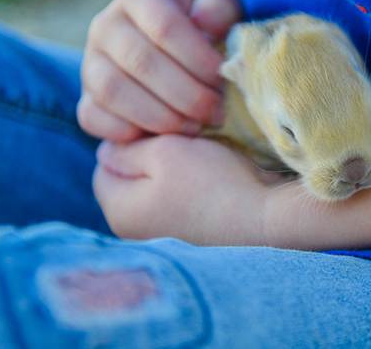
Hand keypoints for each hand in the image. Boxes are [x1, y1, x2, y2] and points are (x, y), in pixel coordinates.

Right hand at [77, 0, 242, 141]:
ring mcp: (90, 62)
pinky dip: (128, 133)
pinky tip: (163, 137)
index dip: (198, 58)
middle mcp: (107, 25)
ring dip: (160, 116)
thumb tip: (203, 21)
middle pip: (141, 62)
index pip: (165, 27)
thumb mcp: (220, 9)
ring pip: (113, 91)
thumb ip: (220, 8)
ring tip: (195, 126)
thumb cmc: (205, 29)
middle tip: (216, 112)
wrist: (176, 54)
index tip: (223, 80)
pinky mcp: (85, 98)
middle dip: (186, 94)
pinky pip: (92, 118)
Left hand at [93, 135, 281, 244]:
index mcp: (119, 212)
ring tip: (198, 159)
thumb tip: (107, 152)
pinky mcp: (189, 237)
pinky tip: (210, 178)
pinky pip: (176, 202)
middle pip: (129, 179)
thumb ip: (127, 150)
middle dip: (148, 157)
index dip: (130, 139)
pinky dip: (188, 187)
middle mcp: (134, 233)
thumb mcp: (163, 153)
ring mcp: (163, 238)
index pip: (105, 164)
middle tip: (180, 142)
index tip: (161, 131)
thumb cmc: (213, 183)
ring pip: (154, 189)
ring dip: (170, 171)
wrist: (265, 219)